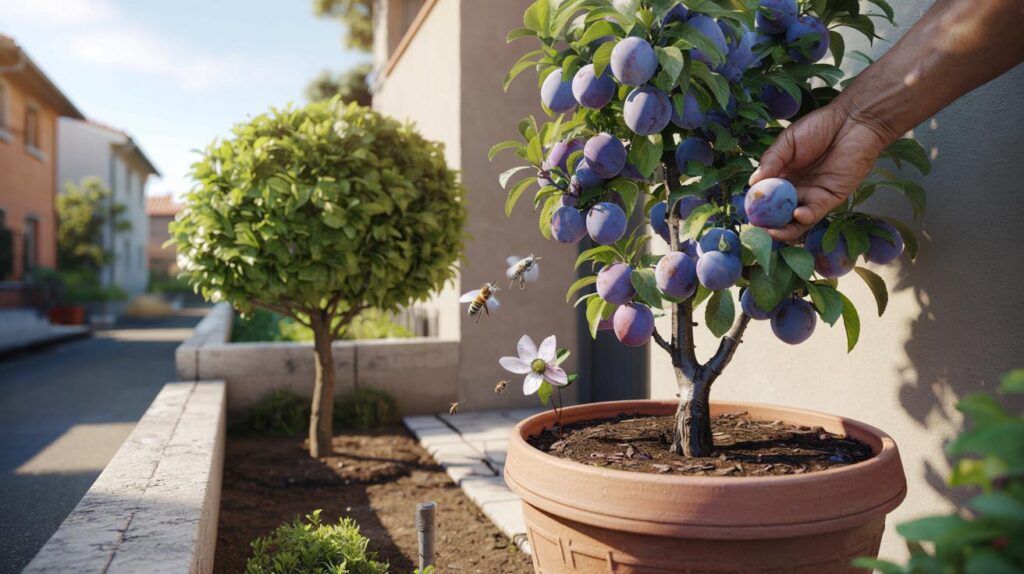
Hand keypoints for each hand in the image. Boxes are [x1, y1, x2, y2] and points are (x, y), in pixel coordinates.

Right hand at [748, 104, 890, 241]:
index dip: (756, 206)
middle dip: (766, 222)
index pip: (765, 197)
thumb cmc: (819, 126)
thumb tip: (752, 183)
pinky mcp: (830, 200)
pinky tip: (796, 213)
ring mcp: (812, 197)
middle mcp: (795, 190)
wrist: (853, 122)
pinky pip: (814, 214)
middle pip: (778, 213)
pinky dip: (803, 218)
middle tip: (756, 226)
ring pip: (794, 221)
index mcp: (782, 176)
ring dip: (783, 229)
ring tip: (771, 230)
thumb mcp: (787, 142)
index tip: (747, 211)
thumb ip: (770, 161)